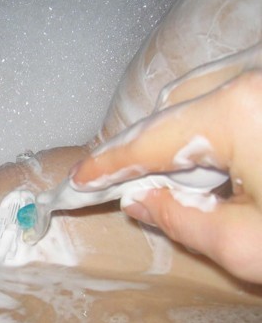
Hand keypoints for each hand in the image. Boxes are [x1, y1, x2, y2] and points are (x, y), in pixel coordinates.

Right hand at [72, 70, 261, 282]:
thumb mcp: (251, 246)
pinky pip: (230, 85)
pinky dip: (212, 115)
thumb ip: (182, 220)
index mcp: (240, 112)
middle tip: (132, 187)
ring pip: (199, 90)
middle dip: (146, 149)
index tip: (79, 180)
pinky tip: (224, 151)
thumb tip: (139, 200)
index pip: (149, 141)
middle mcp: (253, 75)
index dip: (108, 164)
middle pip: (170, 109)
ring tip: (191, 175)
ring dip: (180, 131)